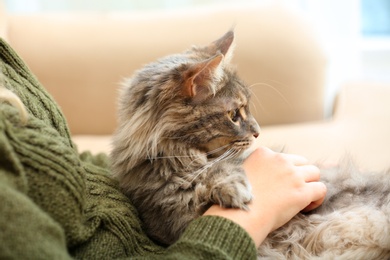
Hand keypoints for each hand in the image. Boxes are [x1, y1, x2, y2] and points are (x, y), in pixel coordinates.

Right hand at [204, 146, 326, 245]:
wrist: (241, 214)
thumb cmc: (237, 200)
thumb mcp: (241, 173)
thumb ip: (254, 167)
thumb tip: (262, 174)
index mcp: (263, 153)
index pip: (284, 157)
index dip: (284, 171)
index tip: (278, 185)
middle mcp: (279, 160)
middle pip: (302, 162)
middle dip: (300, 175)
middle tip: (292, 191)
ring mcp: (292, 175)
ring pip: (314, 172)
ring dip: (310, 184)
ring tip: (301, 198)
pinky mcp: (302, 192)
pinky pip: (321, 189)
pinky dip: (317, 198)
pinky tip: (306, 206)